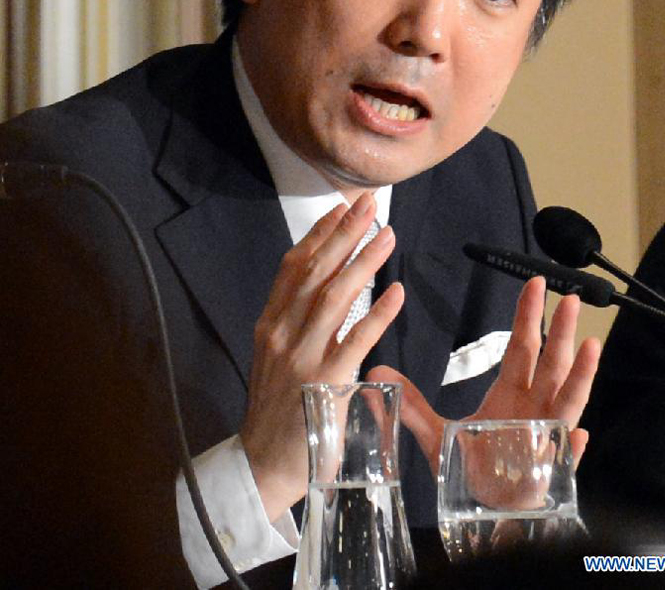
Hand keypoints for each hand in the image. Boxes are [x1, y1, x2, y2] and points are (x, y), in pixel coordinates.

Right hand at [240, 192, 403, 520]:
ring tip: (387, 236)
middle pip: (315, 272)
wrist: (261, 464)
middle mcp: (282, 333)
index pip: (293, 268)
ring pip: (334, 297)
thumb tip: (323, 288)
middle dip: (343, 235)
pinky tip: (396, 292)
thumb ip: (295, 323)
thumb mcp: (275, 356)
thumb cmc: (276, 408)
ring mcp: (302, 357)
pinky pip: (356, 340)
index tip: (340, 209)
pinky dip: (377, 314)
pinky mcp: (325, 383)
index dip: (318, 235)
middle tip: (368, 205)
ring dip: (363, 263)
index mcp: (269, 323)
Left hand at [367, 276, 599, 474]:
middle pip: (552, 364)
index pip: (524, 348)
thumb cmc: (472, 471)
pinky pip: (562, 459)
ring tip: (591, 346)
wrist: (486, 516)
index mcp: (512, 394)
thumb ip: (410, 403)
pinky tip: (577, 435)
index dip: (529, 317)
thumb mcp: (436, 433)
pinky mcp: (546, 474)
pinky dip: (570, 449)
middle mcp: (534, 409)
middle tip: (571, 299)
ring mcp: (545, 438)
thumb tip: (375, 374)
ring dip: (581, 376)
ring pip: (568, 401)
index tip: (535, 285)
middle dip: (562, 332)